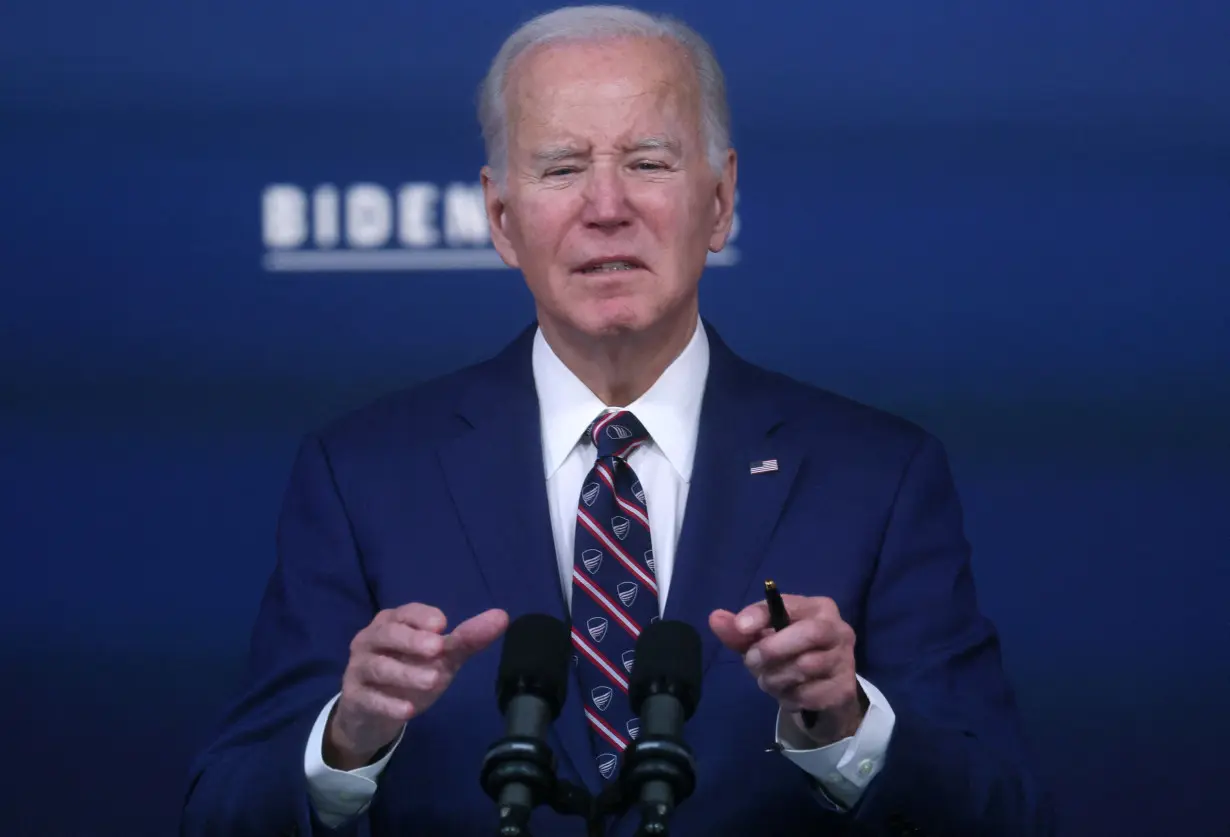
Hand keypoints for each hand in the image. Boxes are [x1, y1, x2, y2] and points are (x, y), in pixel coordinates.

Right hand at [325, 603, 508, 768]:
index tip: (443, 625)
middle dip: (412, 640)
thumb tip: (502, 616)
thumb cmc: (410, 674)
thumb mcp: (441, 658)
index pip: (405, 613)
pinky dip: (388, 704)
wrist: (373, 714)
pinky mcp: (353, 698)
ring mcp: (358, 669)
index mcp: (392, 623)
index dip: (422, 616)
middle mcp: (370, 640)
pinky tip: (407, 710)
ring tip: (433, 681)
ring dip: (405, 673)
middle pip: (386, 634)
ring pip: (377, 666)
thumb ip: (467, 638)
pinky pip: (367, 698)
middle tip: (438, 648)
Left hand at [710, 595, 865, 745]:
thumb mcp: (763, 640)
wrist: (825, 691)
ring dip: (776, 678)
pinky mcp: (844, 689)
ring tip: (768, 680)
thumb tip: (715, 617)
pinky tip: (787, 694)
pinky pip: (808, 694)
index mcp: (818, 608)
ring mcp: (845, 660)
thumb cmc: (791, 654)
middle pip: (808, 634)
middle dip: (772, 649)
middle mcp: (838, 630)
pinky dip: (789, 698)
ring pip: (805, 667)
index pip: (789, 605)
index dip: (761, 615)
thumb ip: (740, 631)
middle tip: (751, 662)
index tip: (741, 627)